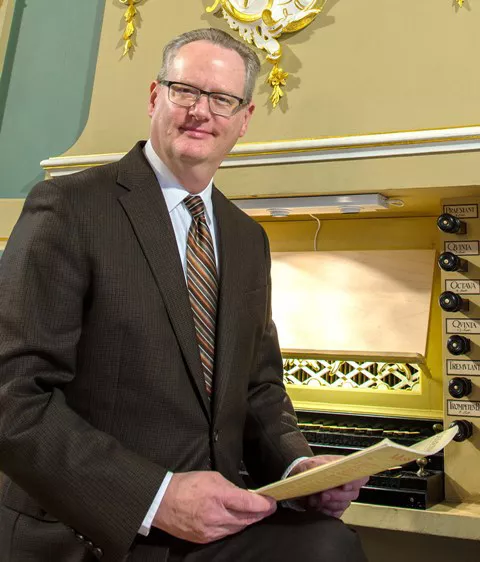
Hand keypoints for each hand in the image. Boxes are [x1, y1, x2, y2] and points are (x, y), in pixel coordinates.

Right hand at [152, 471, 276, 543]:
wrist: (162, 502)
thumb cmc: (185, 485)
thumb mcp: (211, 477)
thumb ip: (230, 486)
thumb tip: (243, 495)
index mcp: (218, 496)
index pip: (248, 503)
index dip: (263, 504)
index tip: (272, 502)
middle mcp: (216, 516)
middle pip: (246, 519)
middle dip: (259, 513)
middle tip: (268, 508)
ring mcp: (210, 530)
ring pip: (237, 528)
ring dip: (248, 521)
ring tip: (255, 513)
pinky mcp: (204, 539)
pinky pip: (225, 534)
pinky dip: (234, 527)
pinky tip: (237, 520)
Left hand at [289, 456, 368, 517]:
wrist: (299, 479)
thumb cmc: (308, 468)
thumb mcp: (311, 464)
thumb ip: (321, 468)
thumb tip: (329, 473)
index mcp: (345, 469)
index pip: (361, 477)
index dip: (354, 483)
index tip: (343, 486)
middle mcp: (347, 484)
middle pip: (352, 494)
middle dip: (336, 495)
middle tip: (322, 494)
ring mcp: (343, 497)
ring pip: (343, 505)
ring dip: (327, 504)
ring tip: (313, 498)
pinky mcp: (336, 509)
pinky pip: (336, 514)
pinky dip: (325, 511)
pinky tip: (316, 505)